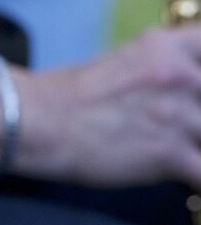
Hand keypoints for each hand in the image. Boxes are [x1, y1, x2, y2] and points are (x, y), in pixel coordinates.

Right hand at [17, 25, 200, 186]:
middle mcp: (179, 72)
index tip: (196, 98)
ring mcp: (176, 112)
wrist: (40, 121)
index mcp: (169, 45)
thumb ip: (174, 67)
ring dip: (198, 147)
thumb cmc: (80, 95)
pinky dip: (198, 179)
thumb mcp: (134, 61)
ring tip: (181, 150)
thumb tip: (198, 88)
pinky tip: (187, 177)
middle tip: (187, 129)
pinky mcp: (169, 152)